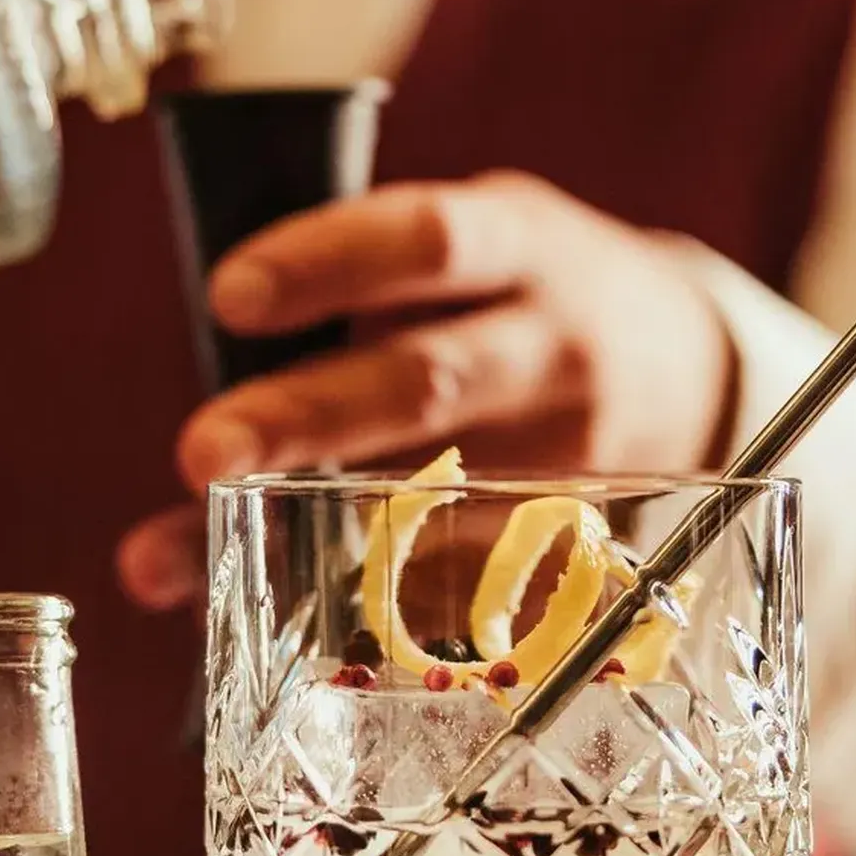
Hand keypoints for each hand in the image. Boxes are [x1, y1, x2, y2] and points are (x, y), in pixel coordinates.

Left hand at [116, 171, 734, 608]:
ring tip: (162, 563)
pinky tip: (254, 615)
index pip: (431, 240)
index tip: (229, 295)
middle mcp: (555, 350)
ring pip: (429, 502)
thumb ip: (365, 288)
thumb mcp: (478, 249)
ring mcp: (571, 457)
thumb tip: (209, 344)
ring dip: (292, 535)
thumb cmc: (526, 299)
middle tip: (199, 452)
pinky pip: (445, 582)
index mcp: (525, 246)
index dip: (330, 262)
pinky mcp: (568, 546)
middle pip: (428, 381)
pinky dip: (344, 599)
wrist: (693, 370)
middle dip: (305, 418)